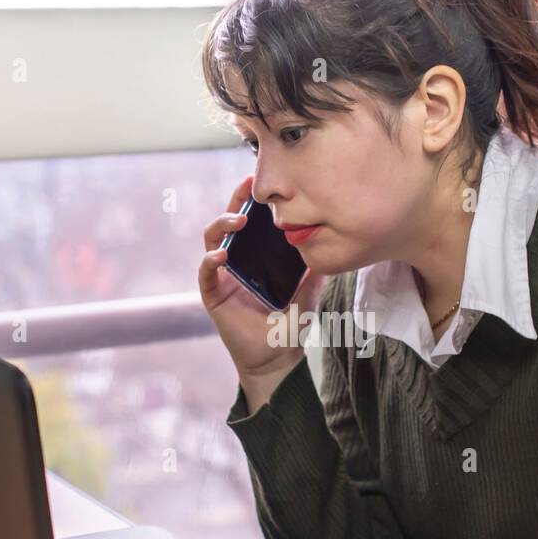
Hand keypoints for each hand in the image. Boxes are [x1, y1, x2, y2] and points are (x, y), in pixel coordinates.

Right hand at [198, 174, 326, 376]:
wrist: (278, 356)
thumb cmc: (290, 324)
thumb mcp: (309, 290)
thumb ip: (316, 266)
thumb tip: (331, 240)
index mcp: (255, 255)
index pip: (250, 221)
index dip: (252, 201)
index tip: (260, 182)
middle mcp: (236, 260)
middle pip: (228, 223)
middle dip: (235, 202)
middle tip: (247, 188)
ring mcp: (223, 276)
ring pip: (212, 241)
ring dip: (222, 226)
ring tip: (238, 222)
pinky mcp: (213, 294)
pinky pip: (205, 273)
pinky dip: (210, 261)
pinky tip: (221, 256)